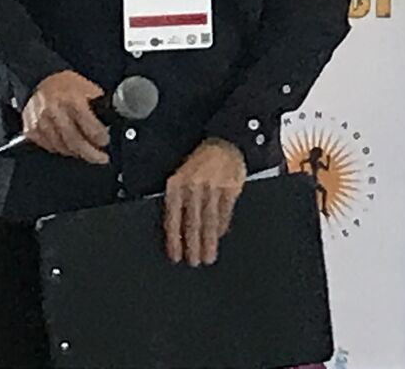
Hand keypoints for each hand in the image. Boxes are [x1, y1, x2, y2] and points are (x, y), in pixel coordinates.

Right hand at [19, 70, 109, 164]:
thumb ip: (99, 106)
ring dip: (76, 153)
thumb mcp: (89, 88)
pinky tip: (69, 147)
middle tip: (101, 158)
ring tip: (86, 152)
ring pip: (62, 148)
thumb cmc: (66, 84)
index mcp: (72, 101)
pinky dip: (61, 150)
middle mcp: (55, 112)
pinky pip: (48, 147)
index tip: (105, 142)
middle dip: (91, 154)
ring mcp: (41, 123)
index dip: (100, 138)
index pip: (89, 127)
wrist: (40, 79)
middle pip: (75, 142)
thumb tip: (111, 121)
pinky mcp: (31, 130)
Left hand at [165, 138, 246, 266]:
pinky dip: (222, 227)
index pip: (173, 218)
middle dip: (193, 246)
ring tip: (208, 256)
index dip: (174, 240)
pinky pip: (225, 213)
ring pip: (209, 221)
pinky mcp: (231, 187)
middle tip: (194, 262)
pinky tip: (220, 236)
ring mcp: (213, 186)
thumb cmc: (199, 164)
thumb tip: (176, 232)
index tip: (176, 256)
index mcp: (176, 184)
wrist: (224, 143)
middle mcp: (193, 185)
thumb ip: (178, 201)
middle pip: (192, 223)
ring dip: (209, 242)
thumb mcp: (181, 178)